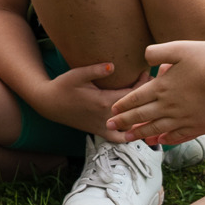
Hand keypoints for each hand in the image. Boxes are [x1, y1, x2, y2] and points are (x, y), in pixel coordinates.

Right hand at [29, 64, 149, 141]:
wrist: (49, 104)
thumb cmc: (63, 86)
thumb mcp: (77, 74)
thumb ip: (96, 70)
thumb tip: (113, 65)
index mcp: (103, 101)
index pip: (132, 94)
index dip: (143, 83)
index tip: (147, 74)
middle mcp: (106, 116)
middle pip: (135, 110)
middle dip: (147, 98)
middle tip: (155, 86)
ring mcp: (103, 126)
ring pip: (130, 126)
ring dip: (142, 116)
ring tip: (149, 105)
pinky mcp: (99, 131)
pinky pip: (118, 138)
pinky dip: (129, 135)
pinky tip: (138, 130)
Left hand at [107, 40, 204, 143]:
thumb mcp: (179, 48)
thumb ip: (159, 52)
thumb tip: (146, 57)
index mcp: (161, 87)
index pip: (135, 99)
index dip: (122, 105)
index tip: (112, 111)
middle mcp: (168, 106)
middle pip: (141, 116)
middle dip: (124, 122)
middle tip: (110, 127)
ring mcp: (183, 119)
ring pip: (156, 129)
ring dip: (140, 134)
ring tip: (128, 139)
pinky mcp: (198, 126)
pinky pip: (178, 136)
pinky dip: (166, 139)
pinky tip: (160, 141)